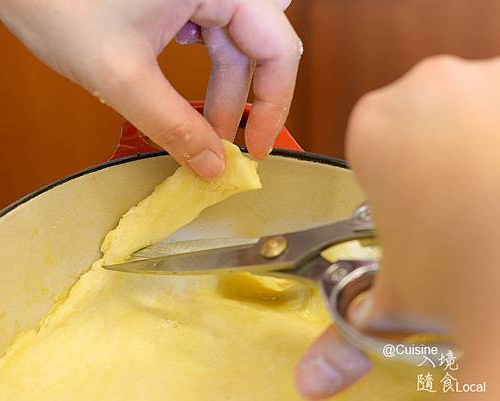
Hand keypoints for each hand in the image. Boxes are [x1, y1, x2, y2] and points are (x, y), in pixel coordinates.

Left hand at [0, 0, 301, 178]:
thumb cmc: (58, 5)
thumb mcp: (122, 77)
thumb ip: (173, 126)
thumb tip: (214, 167)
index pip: (279, 47)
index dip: (273, 104)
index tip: (255, 149)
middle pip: (258, 48)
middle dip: (242, 103)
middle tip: (224, 149)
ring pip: (233, 45)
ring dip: (222, 91)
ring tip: (205, 132)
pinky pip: (211, 34)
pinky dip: (205, 71)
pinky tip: (186, 93)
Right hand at [296, 55, 499, 399]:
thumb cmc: (474, 261)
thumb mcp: (405, 294)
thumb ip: (358, 316)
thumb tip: (315, 374)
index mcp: (374, 127)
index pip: (378, 152)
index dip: (403, 190)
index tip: (427, 215)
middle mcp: (428, 87)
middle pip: (432, 124)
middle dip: (446, 164)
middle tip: (469, 211)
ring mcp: (488, 77)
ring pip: (481, 110)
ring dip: (488, 148)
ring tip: (497, 200)